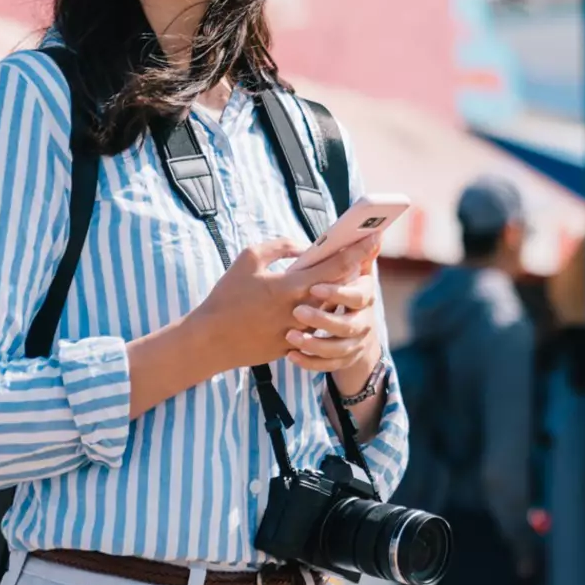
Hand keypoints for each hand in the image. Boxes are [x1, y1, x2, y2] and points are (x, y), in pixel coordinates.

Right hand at [184, 235, 380, 372]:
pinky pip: (314, 326)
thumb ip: (281, 246)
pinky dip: (319, 312)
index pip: (337, 267)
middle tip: (364, 251)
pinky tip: (318, 301)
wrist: (211, 340)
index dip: (358, 251)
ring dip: (337, 292)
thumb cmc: (227, 296)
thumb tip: (305, 247)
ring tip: (341, 275)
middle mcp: (300, 310)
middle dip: (353, 269)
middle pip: (340, 287)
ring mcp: (299, 331)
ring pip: (329, 309)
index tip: (373, 237)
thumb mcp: (249, 259)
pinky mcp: (292, 346)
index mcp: (291, 286)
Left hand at [285, 253, 383, 377]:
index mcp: (365, 297)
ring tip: (290, 336)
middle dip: (322, 319)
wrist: (354, 336)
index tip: (314, 288)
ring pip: (336, 349)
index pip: (358, 295)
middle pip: (348, 325)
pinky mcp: (342, 361)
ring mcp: (354, 344)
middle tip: (297, 311)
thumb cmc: (348, 292)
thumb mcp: (353, 273)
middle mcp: (364, 322)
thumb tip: (371, 234)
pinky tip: (292, 354)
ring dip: (314, 343)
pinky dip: (310, 361)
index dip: (337, 292)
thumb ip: (356, 256)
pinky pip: (327, 366)